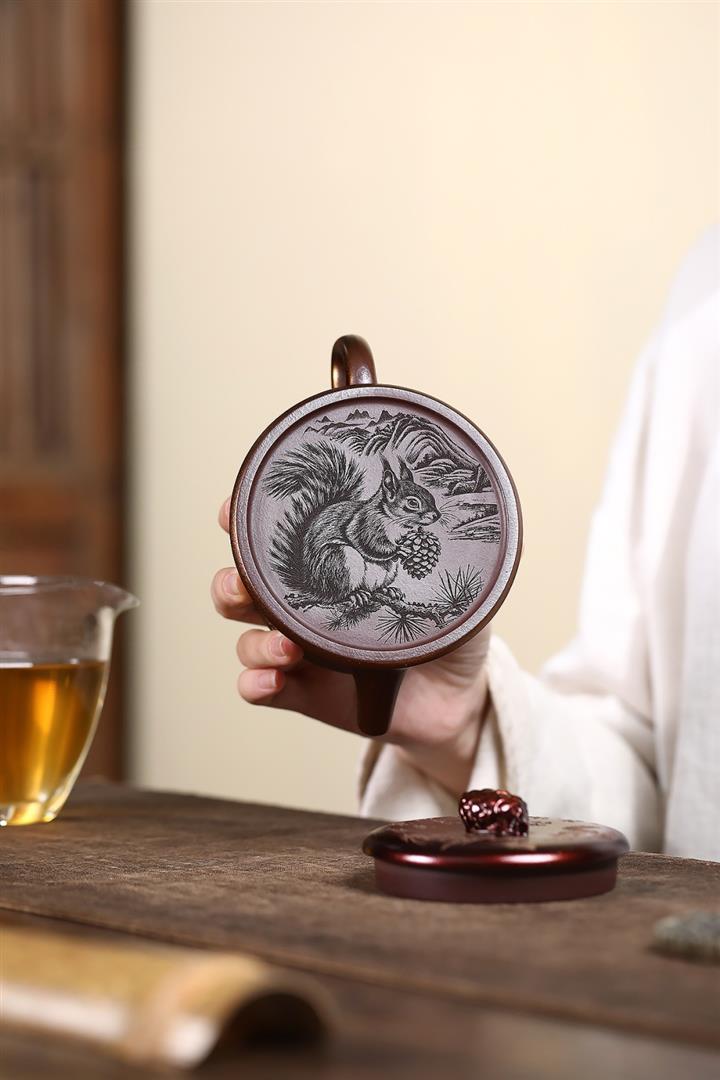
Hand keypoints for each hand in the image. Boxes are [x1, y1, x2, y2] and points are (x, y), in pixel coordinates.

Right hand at [211, 498, 491, 793]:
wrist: (458, 702)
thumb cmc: (449, 636)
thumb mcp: (453, 589)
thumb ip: (445, 560)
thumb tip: (442, 522)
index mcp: (333, 571)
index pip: (277, 542)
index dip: (244, 523)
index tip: (234, 512)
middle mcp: (305, 609)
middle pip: (242, 589)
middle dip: (231, 584)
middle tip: (244, 587)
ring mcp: (300, 654)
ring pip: (247, 639)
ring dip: (254, 641)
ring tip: (285, 648)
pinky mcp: (303, 694)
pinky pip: (259, 689)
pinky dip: (256, 683)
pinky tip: (273, 680)